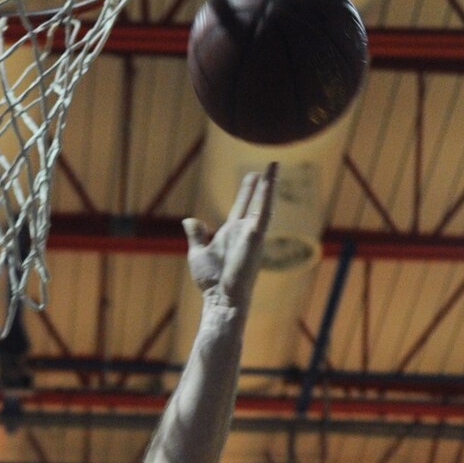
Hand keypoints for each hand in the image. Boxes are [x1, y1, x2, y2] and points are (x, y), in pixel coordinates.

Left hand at [183, 164, 276, 315]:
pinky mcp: (257, 236)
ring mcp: (252, 234)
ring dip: (269, 185)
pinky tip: (270, 178)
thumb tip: (189, 220)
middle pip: (255, 202)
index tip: (252, 176)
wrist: (221, 297)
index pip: (241, 207)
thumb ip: (196, 236)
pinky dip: (267, 194)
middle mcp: (244, 232)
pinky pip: (263, 211)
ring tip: (274, 165)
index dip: (247, 192)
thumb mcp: (198, 253)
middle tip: (269, 167)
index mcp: (231, 234)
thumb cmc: (210, 282)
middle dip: (261, 185)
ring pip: (263, 204)